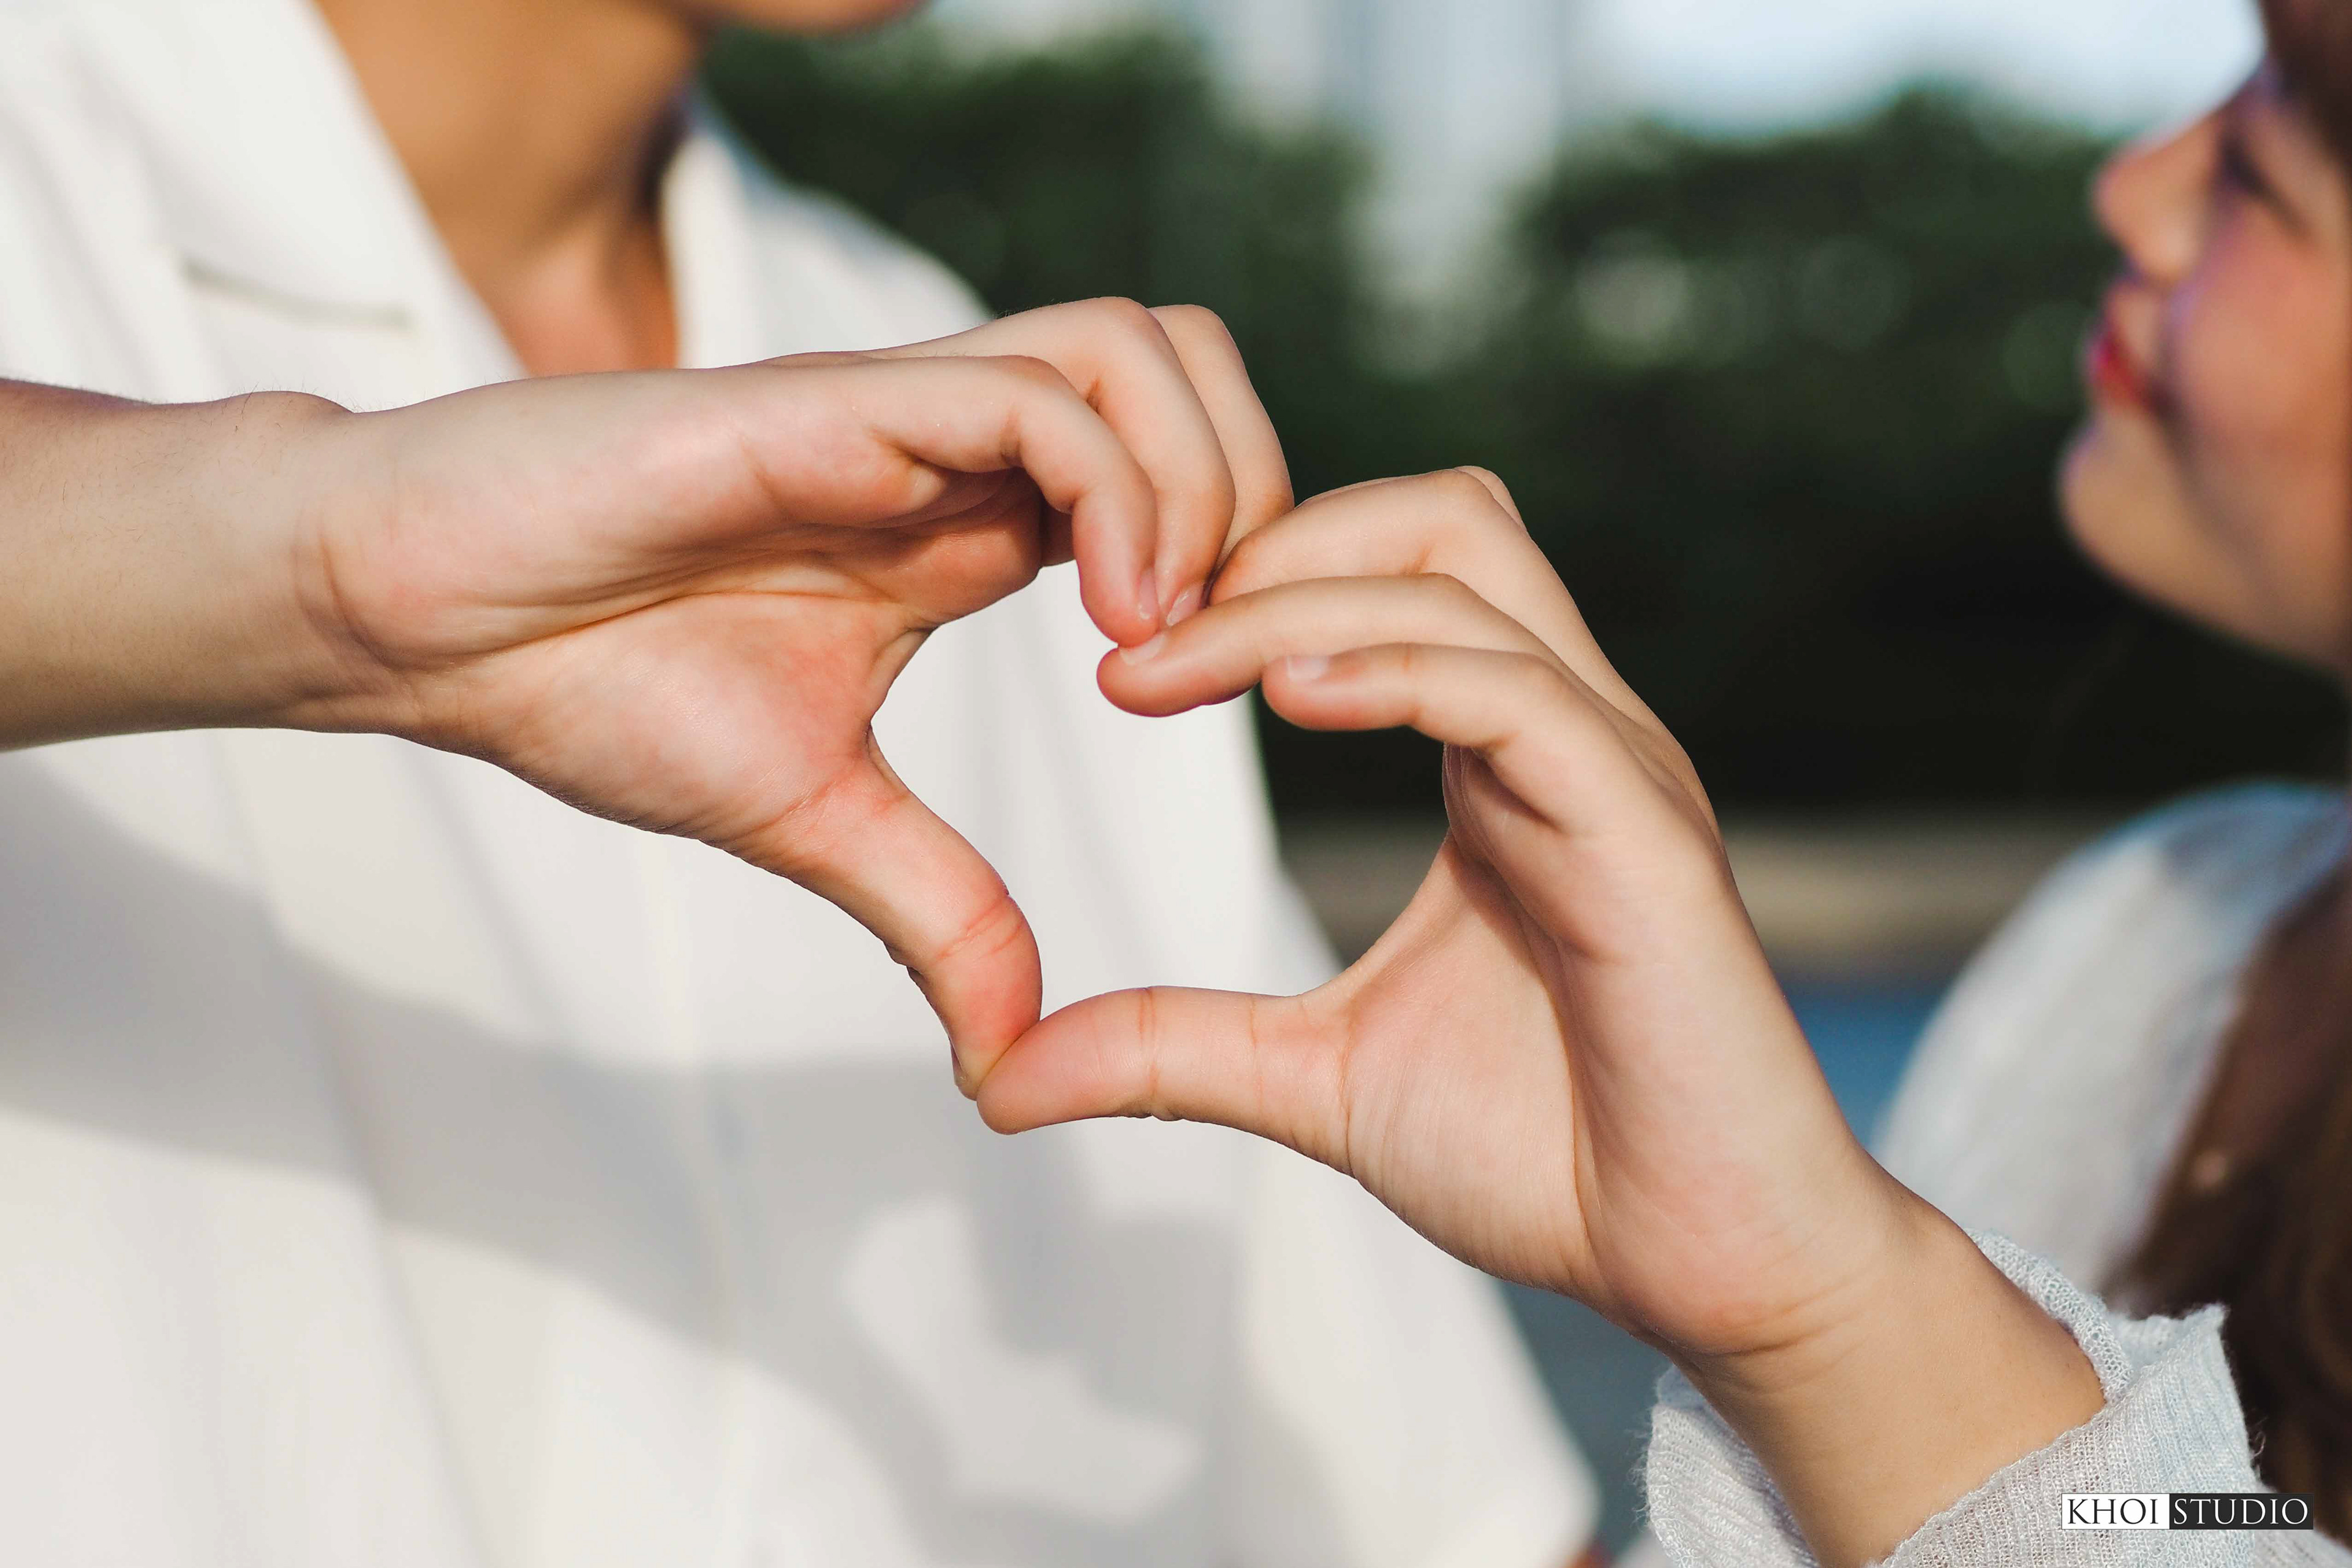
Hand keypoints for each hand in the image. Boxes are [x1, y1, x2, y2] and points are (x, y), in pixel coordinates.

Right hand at [0, 301, 1289, 1067]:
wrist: (420, 619)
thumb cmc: (590, 685)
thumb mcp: (813, 818)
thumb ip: (938, 911)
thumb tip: (1013, 1055)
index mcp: (967, 523)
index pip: (1177, 473)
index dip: (1249, 563)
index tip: (1236, 695)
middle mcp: (955, 447)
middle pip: (1194, 370)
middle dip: (1265, 492)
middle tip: (1233, 643)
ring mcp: (900, 410)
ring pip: (1141, 348)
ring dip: (1204, 482)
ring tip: (1163, 633)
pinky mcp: (830, 400)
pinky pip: (1032, 394)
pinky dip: (1116, 492)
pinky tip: (1107, 620)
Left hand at [976, 470, 2101, 1566]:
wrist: (1705, 1269)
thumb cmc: (1546, 1159)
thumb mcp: (1315, 1082)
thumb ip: (1171, 1048)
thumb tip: (998, 1073)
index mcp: (1500, 760)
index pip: (1388, 577)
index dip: (1247, 584)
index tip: (1118, 662)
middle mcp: (1566, 731)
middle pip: (1436, 520)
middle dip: (1273, 545)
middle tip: (1135, 642)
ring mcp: (1614, 769)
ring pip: (1465, 577)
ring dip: (1298, 598)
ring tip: (1162, 667)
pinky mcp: (1646, 834)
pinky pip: (1520, 694)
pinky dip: (1399, 671)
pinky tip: (1286, 702)